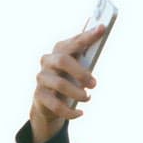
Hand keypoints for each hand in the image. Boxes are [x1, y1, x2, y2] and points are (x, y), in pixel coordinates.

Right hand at [29, 25, 104, 142]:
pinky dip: (71, 112)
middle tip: (94, 84)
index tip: (103, 28)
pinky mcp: (39, 96)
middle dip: (81, 72)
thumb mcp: (79, 67)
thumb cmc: (70, 79)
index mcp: (60, 50)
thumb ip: (88, 54)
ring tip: (87, 98)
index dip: (88, 36)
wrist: (49, 103)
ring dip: (78, 94)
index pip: (74, 41)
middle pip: (63, 60)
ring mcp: (42, 78)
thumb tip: (101, 32)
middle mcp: (48, 61)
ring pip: (60, 84)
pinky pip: (56, 105)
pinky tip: (81, 113)